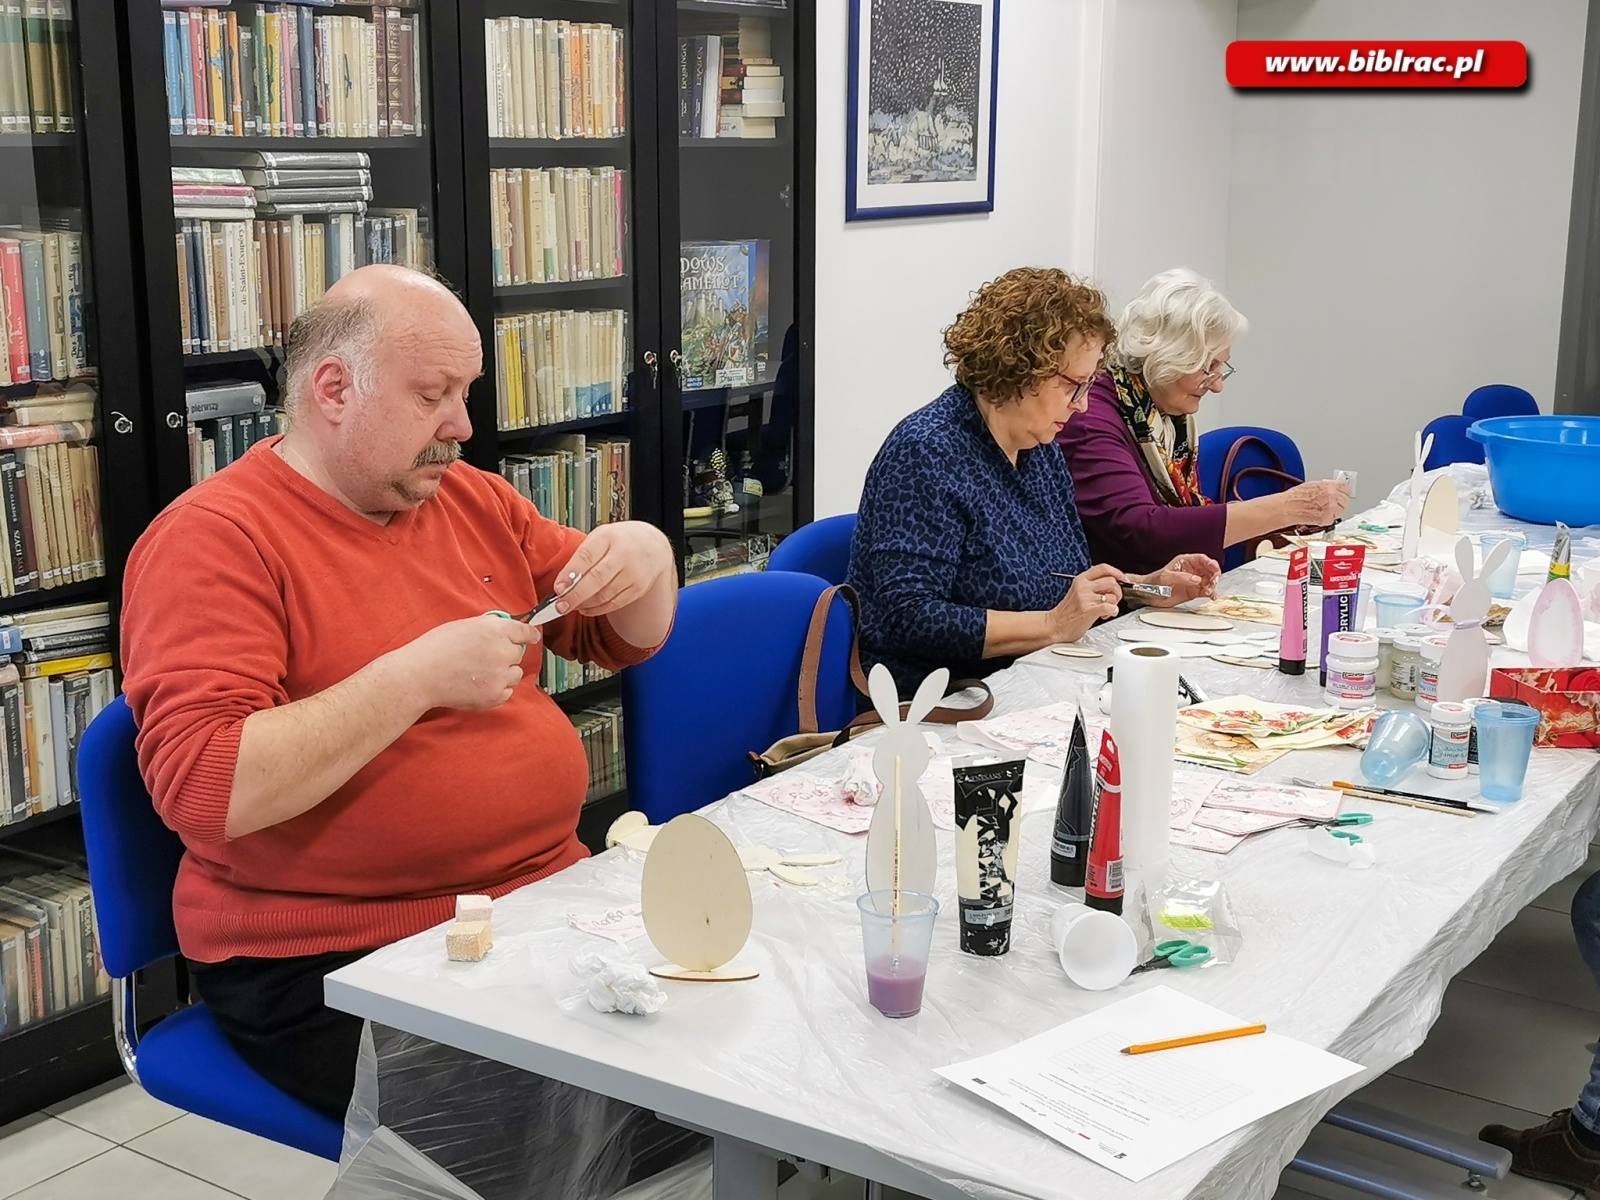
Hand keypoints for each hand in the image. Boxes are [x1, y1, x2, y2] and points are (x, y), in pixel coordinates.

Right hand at [400, 614, 542, 710]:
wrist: (420, 676)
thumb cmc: (435, 649)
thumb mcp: (464, 626)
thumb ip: (489, 629)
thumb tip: (503, 633)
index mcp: (494, 629)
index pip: (524, 632)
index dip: (529, 635)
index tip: (532, 637)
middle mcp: (502, 651)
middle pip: (519, 653)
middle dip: (506, 655)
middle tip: (485, 658)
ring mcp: (500, 675)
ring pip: (515, 674)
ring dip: (504, 673)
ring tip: (480, 673)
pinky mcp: (495, 695)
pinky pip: (507, 692)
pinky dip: (497, 689)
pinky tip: (478, 685)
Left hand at [551, 521, 675, 617]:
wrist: (652, 545)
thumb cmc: (619, 541)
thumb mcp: (600, 537)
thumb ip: (582, 556)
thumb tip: (563, 583)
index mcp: (608, 537)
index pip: (587, 556)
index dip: (571, 574)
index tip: (558, 587)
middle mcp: (623, 554)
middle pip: (597, 579)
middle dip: (576, 595)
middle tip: (560, 606)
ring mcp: (633, 573)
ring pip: (605, 595)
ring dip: (585, 604)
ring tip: (570, 606)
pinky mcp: (638, 588)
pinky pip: (614, 603)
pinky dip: (597, 609)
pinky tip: (586, 608)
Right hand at [1047, 563, 1124, 642]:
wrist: (1054, 626)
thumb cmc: (1067, 612)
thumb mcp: (1078, 592)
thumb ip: (1093, 586)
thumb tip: (1113, 584)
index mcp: (1080, 580)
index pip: (1103, 568)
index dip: (1117, 572)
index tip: (1123, 579)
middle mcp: (1083, 587)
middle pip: (1112, 581)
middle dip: (1118, 592)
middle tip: (1114, 600)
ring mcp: (1085, 598)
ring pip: (1112, 596)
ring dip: (1114, 605)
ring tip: (1106, 611)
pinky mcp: (1088, 611)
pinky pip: (1109, 607)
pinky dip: (1113, 611)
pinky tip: (1107, 614)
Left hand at [1135, 554, 1221, 605]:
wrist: (1148, 595)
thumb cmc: (1154, 582)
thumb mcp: (1166, 577)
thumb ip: (1181, 577)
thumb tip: (1196, 579)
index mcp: (1185, 562)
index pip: (1202, 559)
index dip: (1210, 562)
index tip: (1214, 567)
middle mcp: (1192, 570)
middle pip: (1209, 570)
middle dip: (1214, 575)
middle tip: (1213, 582)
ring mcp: (1194, 581)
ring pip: (1209, 581)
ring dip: (1212, 585)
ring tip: (1209, 591)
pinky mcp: (1194, 592)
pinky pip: (1206, 591)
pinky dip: (1211, 593)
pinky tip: (1212, 596)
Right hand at [1279, 480, 1350, 527]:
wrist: (1287, 507)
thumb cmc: (1295, 497)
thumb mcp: (1312, 485)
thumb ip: (1326, 487)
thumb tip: (1333, 489)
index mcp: (1329, 486)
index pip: (1346, 488)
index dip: (1342, 492)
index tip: (1341, 494)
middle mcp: (1332, 496)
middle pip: (1346, 501)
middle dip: (1340, 503)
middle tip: (1332, 505)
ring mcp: (1331, 508)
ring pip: (1341, 512)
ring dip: (1334, 513)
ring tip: (1322, 511)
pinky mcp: (1327, 519)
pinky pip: (1332, 520)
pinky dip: (1326, 520)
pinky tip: (1318, 516)